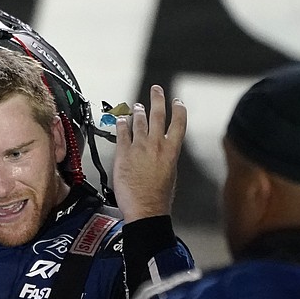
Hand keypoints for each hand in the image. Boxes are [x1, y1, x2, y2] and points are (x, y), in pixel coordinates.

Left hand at [112, 85, 186, 222]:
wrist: (145, 209)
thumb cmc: (159, 198)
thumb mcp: (170, 175)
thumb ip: (165, 160)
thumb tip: (163, 156)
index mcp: (171, 151)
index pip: (179, 124)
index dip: (179, 110)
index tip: (177, 102)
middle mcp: (156, 145)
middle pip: (158, 115)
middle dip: (157, 99)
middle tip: (156, 90)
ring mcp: (139, 147)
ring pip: (139, 122)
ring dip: (138, 111)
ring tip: (137, 106)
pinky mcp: (123, 153)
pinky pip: (122, 133)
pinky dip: (122, 124)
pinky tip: (120, 120)